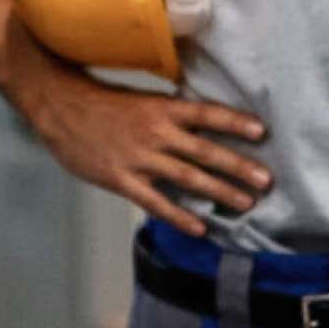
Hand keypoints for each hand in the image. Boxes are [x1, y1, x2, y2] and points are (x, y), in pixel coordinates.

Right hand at [33, 72, 269, 239]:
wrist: (61, 109)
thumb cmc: (104, 104)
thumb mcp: (143, 100)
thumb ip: (172, 113)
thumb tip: (204, 121)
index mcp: (163, 108)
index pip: (206, 113)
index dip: (234, 122)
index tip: (261, 132)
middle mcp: (156, 133)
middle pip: (205, 151)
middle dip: (238, 166)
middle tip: (266, 180)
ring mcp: (140, 158)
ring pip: (187, 178)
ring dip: (219, 191)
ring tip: (245, 204)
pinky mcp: (122, 179)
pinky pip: (155, 202)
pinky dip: (179, 215)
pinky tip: (200, 228)